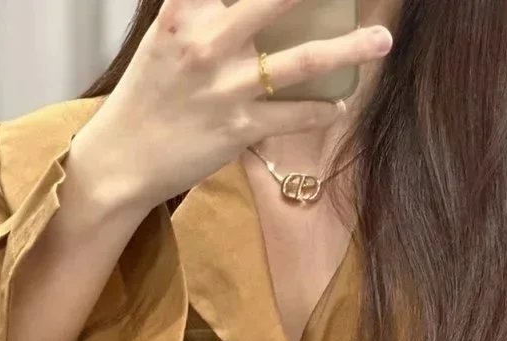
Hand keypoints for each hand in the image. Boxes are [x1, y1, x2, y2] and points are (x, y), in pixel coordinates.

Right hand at [75, 0, 393, 211]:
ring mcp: (227, 87)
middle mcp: (208, 42)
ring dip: (349, 49)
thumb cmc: (148, 93)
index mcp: (186, 11)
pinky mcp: (239, 129)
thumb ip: (204, 8)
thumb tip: (246, 7)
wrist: (122, 158)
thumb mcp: (169, 34)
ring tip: (383, 40)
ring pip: (303, 61)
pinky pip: (296, 115)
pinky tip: (340, 102)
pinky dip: (322, 108)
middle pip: (277, 0)